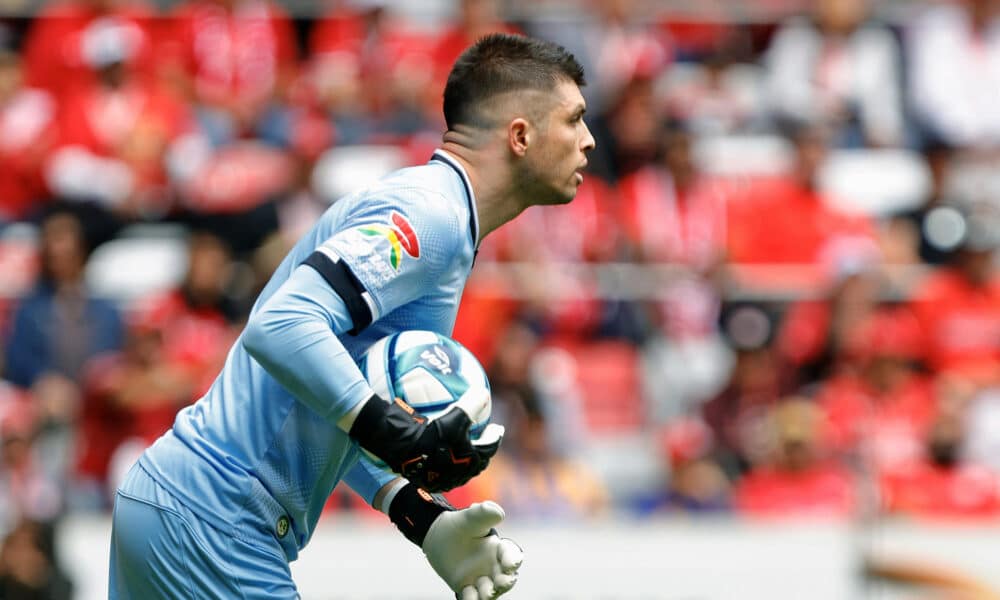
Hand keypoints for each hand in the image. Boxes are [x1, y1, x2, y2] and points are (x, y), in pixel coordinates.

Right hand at [349, 390, 503, 491]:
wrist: (401, 448)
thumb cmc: (432, 432)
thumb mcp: (456, 414)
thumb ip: (473, 402)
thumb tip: (484, 393)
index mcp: (471, 460)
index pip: (490, 447)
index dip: (495, 436)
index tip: (497, 427)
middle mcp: (460, 474)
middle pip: (477, 462)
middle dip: (483, 450)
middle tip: (484, 438)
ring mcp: (444, 480)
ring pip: (461, 469)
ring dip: (466, 458)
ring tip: (464, 446)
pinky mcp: (428, 480)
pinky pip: (443, 471)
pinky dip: (448, 462)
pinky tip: (442, 453)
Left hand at [423, 502, 522, 599]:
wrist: (437, 536)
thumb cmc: (459, 524)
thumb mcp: (471, 517)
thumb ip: (484, 513)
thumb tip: (499, 513)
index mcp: (498, 548)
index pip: (511, 555)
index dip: (513, 560)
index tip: (510, 564)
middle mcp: (493, 566)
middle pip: (506, 578)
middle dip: (506, 582)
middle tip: (502, 582)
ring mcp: (480, 579)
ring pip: (490, 591)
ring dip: (490, 593)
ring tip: (486, 592)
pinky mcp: (466, 588)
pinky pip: (471, 598)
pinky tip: (468, 595)